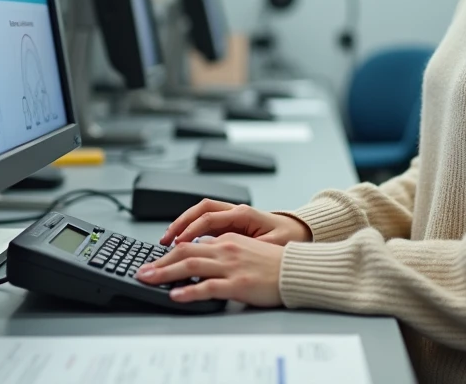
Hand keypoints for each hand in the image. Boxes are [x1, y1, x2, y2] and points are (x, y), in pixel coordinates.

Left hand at [137, 233, 284, 306]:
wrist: (297, 270)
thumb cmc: (274, 263)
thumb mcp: (245, 248)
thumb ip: (223, 250)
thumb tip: (201, 256)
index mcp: (227, 239)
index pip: (190, 244)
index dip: (168, 253)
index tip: (154, 262)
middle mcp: (226, 249)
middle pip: (184, 252)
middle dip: (159, 262)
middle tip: (142, 271)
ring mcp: (231, 266)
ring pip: (190, 266)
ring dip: (165, 273)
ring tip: (148, 280)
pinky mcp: (238, 283)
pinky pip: (208, 286)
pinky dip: (189, 291)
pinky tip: (176, 295)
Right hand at [159, 200, 311, 246]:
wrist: (301, 233)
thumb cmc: (288, 239)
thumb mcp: (270, 245)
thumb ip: (248, 247)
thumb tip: (226, 253)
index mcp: (244, 214)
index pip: (210, 217)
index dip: (191, 229)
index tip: (178, 242)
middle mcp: (235, 212)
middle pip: (200, 211)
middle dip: (179, 224)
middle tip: (164, 241)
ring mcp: (231, 217)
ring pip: (200, 214)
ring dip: (182, 225)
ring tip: (167, 240)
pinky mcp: (231, 225)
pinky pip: (206, 224)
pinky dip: (192, 230)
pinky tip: (182, 242)